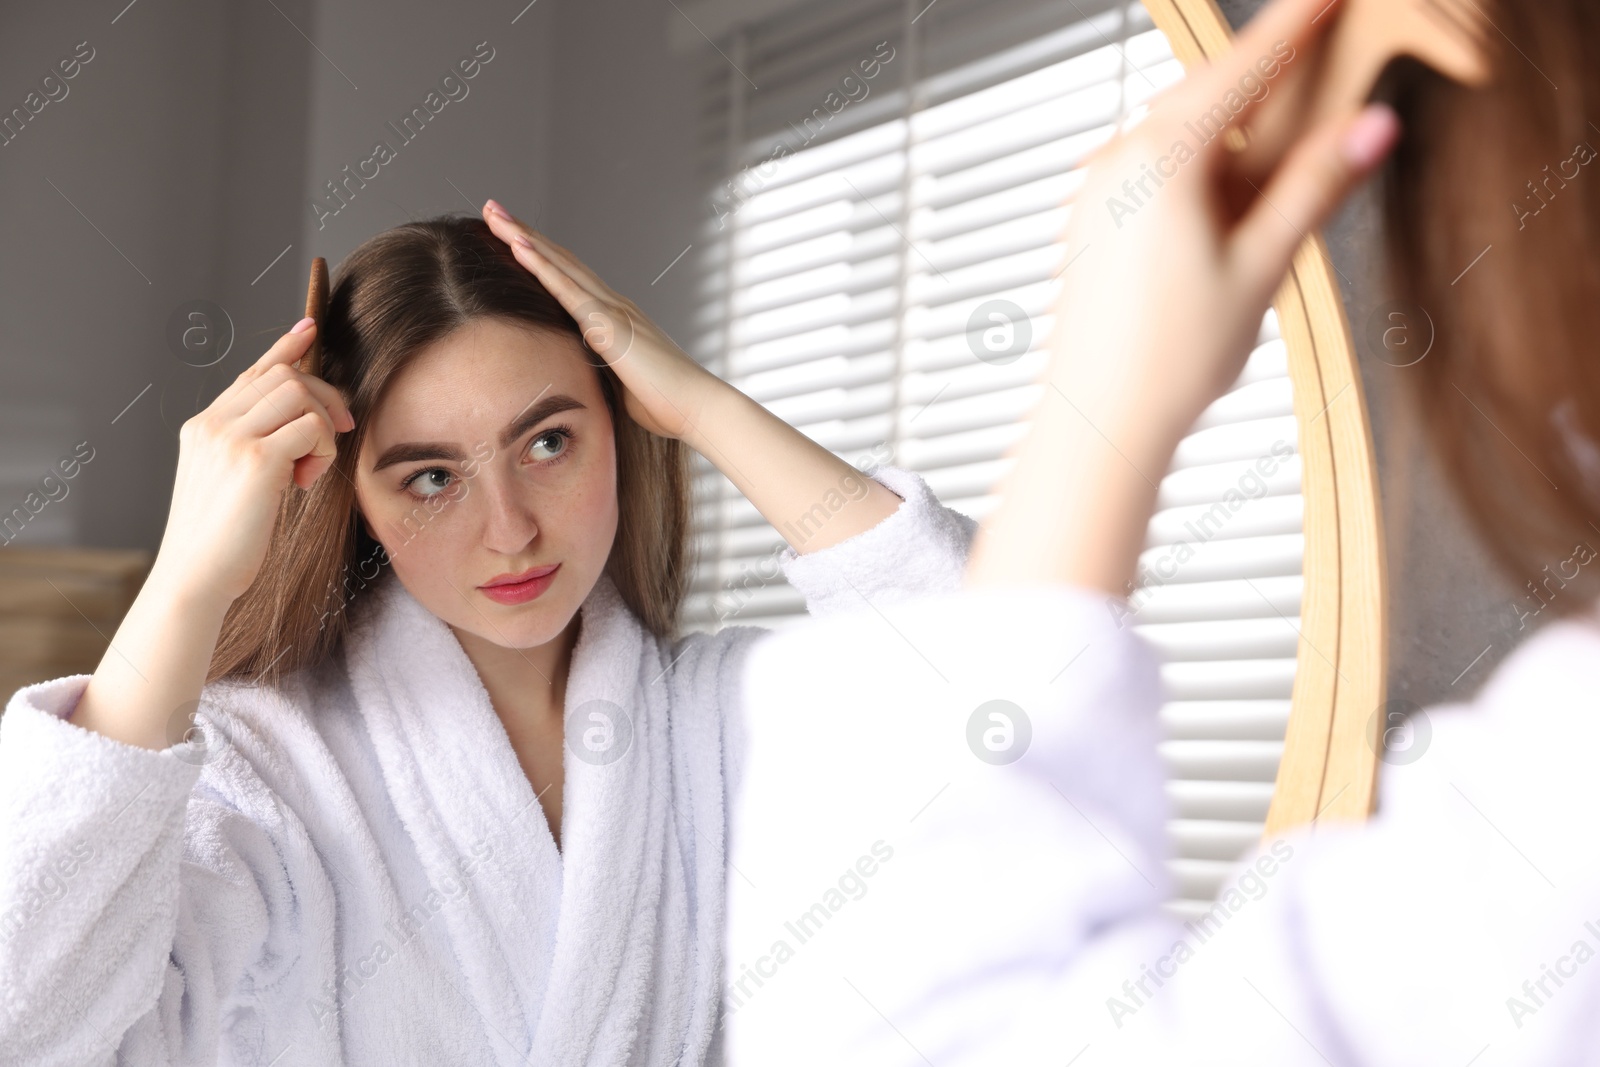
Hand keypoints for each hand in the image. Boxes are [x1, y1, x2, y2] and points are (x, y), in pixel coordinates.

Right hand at [153, 319, 355, 605]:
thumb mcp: (233, 484)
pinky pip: (312, 428)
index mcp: (203, 427)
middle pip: (285, 376)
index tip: (310, 329)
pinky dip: (323, 451)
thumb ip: (255, 448)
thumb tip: (303, 426)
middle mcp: (212, 424)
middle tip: (342, 431)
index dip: (285, 348)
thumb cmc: (223, 541)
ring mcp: (230, 438)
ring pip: (300, 394)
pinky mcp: (255, 459)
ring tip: (309, 470)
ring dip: (323, 428)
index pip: (252, 372)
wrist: (196, 578)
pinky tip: (305, 482)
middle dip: (325, 397)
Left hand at [480, 199, 720, 442]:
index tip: (509, 236)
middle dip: (523, 233)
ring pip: (559, 264)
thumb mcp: (623, 383)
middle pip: (560, 260)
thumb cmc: (666, 404)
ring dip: (523, 237)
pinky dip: (541, 266)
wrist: (698, 408)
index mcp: (615, 318)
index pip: (569, 278)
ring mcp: (611, 310)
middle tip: (492, 209)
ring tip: (494, 214)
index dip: (539, 255)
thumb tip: (587, 376)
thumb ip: (603, 370)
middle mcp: (612, 304)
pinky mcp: (609, 325)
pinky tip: (518, 245)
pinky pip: (567, 290)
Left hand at [1043, 0, 1398, 452]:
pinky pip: (1152, 169)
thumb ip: (1315, 188)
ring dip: (1233, 133)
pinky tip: (1227, 206)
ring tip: (1280, 164)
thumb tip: (1370, 128)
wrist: (1098, 423)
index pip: (1246, 68)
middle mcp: (1118, 164)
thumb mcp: (1263, 268)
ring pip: (1180, 133)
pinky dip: (1198, 168)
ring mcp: (1096, 192)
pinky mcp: (1091, 221)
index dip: (1298, 25)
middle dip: (1269, 81)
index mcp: (1162, 162)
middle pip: (1210, 94)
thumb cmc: (1168, 361)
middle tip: (1324, 70)